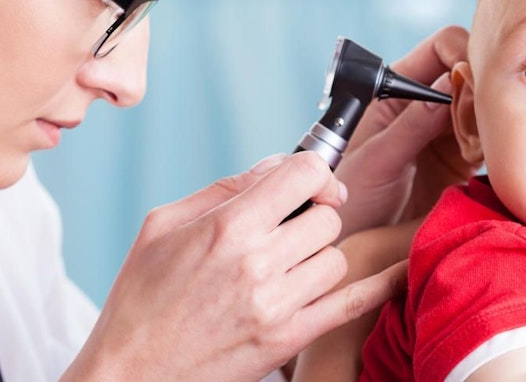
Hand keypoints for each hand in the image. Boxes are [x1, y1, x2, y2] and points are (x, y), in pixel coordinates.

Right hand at [63, 152, 408, 381]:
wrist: (129, 373)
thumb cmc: (140, 298)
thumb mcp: (163, 224)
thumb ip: (225, 188)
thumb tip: (276, 164)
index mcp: (228, 227)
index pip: (304, 173)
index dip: (312, 170)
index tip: (305, 182)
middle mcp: (259, 263)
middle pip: (327, 217)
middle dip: (313, 214)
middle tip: (291, 226)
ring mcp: (279, 304)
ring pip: (337, 257)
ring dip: (320, 254)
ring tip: (290, 264)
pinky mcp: (290, 338)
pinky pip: (353, 303)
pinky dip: (380, 283)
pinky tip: (396, 269)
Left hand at [335, 26, 480, 237]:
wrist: (350, 240)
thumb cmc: (348, 196)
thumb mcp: (377, 159)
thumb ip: (412, 123)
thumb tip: (450, 83)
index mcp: (395, 88)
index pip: (440, 48)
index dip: (463, 54)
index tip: (476, 80)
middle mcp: (423, 103)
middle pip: (470, 73)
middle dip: (484, 88)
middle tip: (487, 117)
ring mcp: (445, 130)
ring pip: (485, 106)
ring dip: (492, 119)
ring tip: (484, 144)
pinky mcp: (461, 159)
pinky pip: (489, 140)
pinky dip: (495, 145)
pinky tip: (489, 160)